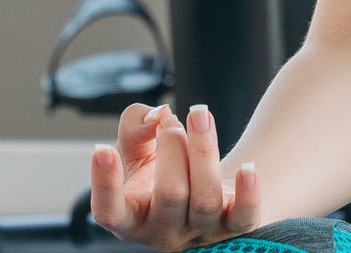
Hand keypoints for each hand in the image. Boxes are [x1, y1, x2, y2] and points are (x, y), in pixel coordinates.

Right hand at [87, 103, 260, 249]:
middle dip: (172, 148)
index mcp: (130, 219)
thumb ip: (134, 126)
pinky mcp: (234, 229)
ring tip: (199, 115)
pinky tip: (248, 168)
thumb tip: (156, 117)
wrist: (201, 189)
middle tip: (170, 121)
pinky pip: (245, 217)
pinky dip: (248, 193)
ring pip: (206, 200)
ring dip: (204, 151)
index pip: (110, 212)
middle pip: (170, 195)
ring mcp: (201, 234)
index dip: (105, 184)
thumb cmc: (160, 169)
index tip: (103, 148)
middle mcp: (163, 233)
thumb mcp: (136, 148)